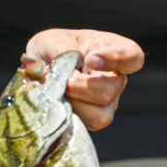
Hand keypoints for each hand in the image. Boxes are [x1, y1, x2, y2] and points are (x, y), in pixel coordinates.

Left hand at [26, 29, 143, 130]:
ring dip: (74, 104)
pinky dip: (66, 115)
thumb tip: (73, 72)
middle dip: (82, 86)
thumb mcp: (53, 40)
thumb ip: (64, 51)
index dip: (117, 59)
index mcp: (113, 51)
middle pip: (112, 90)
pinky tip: (55, 103)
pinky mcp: (88, 121)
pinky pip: (84, 125)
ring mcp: (104, 104)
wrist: (34, 71)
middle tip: (62, 79)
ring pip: (100, 115)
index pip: (133, 57)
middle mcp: (115, 79)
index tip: (91, 59)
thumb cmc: (50, 50)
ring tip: (57, 91)